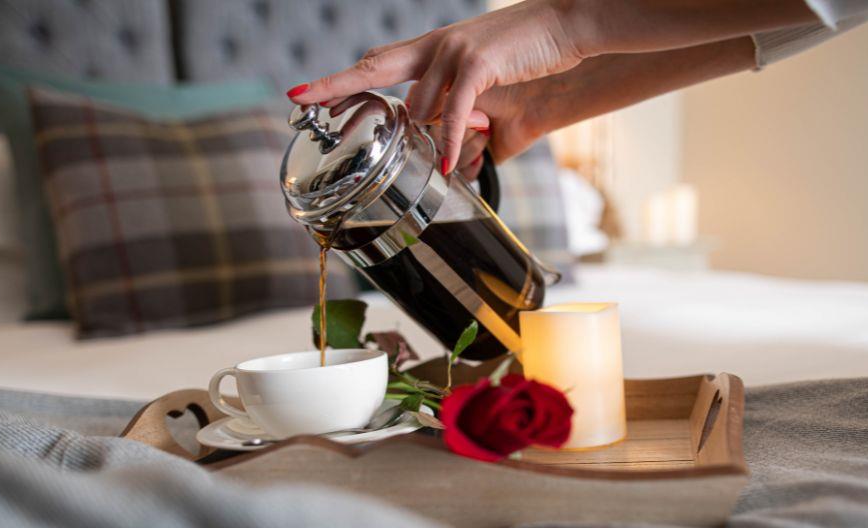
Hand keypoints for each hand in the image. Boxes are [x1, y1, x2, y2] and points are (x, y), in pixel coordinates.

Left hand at [287, 0, 585, 172]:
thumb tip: (448, 153)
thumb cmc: (529, 56)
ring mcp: (452, 52)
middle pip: (376, 70)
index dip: (338, 80)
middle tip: (300, 100)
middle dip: (337, 87)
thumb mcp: (485, 86)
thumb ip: (459, 114)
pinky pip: (452, 111)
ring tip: (452, 151)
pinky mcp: (476, 63)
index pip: (375, 64)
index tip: (301, 93)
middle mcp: (434, 46)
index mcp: (432, 49)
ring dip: (434, 135)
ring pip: (421, 106)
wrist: (567, 25)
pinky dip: (448, 139)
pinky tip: (446, 162)